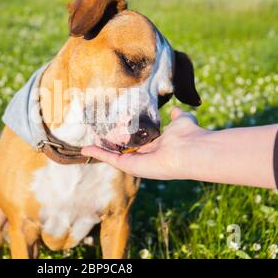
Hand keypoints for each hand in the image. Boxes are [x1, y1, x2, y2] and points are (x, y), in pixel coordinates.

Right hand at [82, 107, 210, 179]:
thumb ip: (176, 116)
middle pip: (124, 151)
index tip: (117, 130)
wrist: (192, 149)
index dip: (127, 137)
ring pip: (114, 156)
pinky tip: (86, 149)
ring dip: (100, 150)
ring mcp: (137, 163)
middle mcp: (146, 157)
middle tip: (97, 136)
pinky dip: (98, 154)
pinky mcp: (130, 166)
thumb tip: (175, 110)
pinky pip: (111, 159)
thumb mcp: (181, 120)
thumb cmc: (189, 135)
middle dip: (111, 145)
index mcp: (157, 147)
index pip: (139, 143)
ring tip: (87, 144)